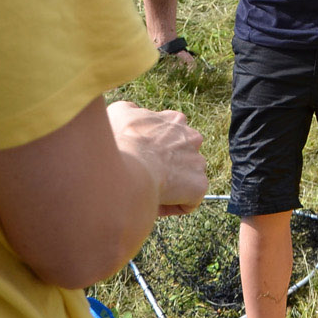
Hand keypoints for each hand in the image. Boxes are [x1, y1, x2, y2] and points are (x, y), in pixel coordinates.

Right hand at [107, 100, 209, 214]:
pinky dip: (171, 205)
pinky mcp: (199, 185)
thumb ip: (130, 111)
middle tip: (143, 176)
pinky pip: (188, 201)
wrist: (127, 166)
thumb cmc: (120, 141)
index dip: (154, 149)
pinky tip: (153, 203)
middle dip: (165, 166)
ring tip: (146, 191)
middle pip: (181, 156)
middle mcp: (192, 138)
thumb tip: (132, 115)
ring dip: (169, 186)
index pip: (170, 135)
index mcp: (175, 121)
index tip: (140, 158)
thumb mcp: (119, 113)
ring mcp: (198, 162)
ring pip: (185, 178)